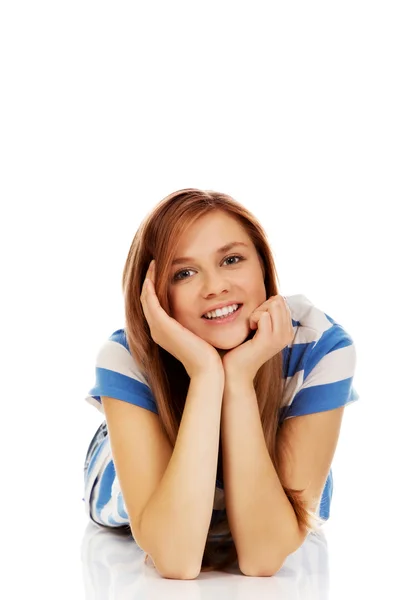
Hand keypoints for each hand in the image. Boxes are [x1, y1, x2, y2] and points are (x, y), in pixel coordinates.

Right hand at [140, 260, 222, 378]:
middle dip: (149, 281)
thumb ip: (196, 323)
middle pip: (146, 300)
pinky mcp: (162, 325)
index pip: (154, 306)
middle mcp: (156, 330)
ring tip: (153, 265)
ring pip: (146, 298)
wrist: (208, 369)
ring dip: (148, 280)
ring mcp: (157, 328)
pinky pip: (150, 301)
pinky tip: (153, 275)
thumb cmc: (209, 354)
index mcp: (164, 332)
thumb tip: (206, 311)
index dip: (155, 289)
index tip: (161, 272)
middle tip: (153, 264)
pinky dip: (150, 287)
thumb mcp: (199, 334)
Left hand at [222, 294, 294, 382]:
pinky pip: (263, 315)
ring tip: (252, 326)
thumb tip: (274, 296)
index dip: (265, 306)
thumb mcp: (259, 327)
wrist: (236, 370)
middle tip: (253, 322)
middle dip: (262, 306)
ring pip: (273, 305)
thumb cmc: (243, 347)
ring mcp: (280, 338)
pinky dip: (253, 318)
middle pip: (278, 301)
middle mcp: (287, 334)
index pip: (281, 302)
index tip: (257, 321)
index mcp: (287, 330)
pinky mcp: (268, 340)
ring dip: (257, 312)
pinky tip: (250, 330)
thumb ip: (268, 313)